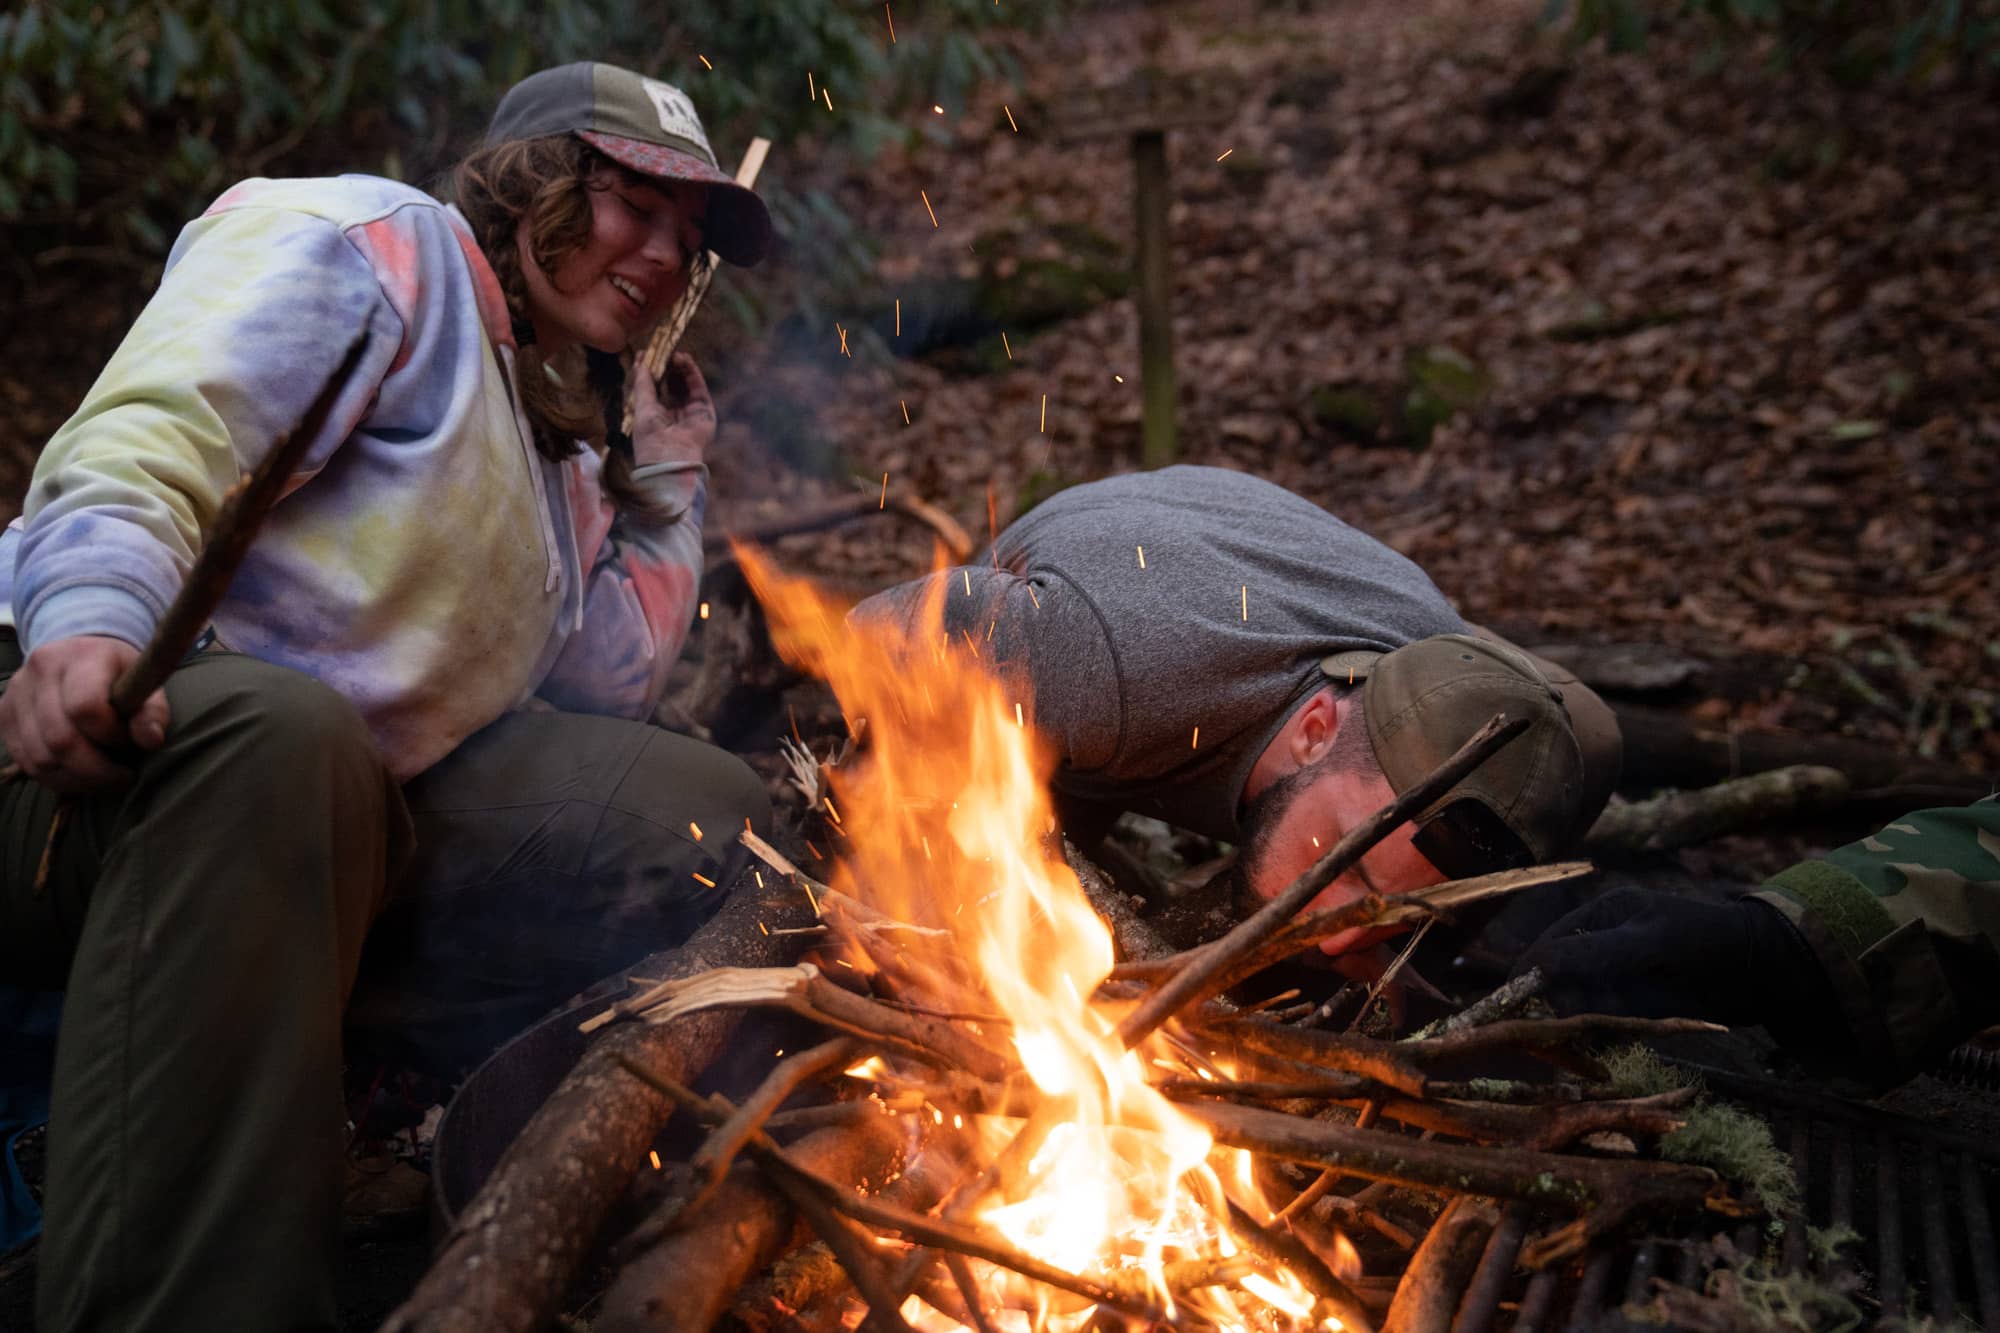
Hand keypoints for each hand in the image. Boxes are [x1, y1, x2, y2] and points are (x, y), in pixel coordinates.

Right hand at [0, 635, 169, 792]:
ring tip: (104, 779)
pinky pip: (25, 761)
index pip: (86, 707)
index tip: (131, 743)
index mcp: (80, 657)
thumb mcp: (143, 681)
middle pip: (60, 739)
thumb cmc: (117, 672)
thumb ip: (153, 711)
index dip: (111, 735)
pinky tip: (80, 776)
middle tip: (123, 777)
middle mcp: (39, 673)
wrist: (77, 652)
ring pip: (39, 758)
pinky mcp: (3, 715)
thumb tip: (151, 740)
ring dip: (76, 779)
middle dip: (96, 770)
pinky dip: (55, 778)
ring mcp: (15, 694)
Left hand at [629, 352, 715, 465]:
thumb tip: (640, 362)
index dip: (652, 370)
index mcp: (657, 414)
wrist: (670, 458)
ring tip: (674, 354)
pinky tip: (684, 360)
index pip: (655, 387)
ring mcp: (690, 410)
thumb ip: (643, 384)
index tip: (646, 354)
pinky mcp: (704, 410)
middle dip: (667, 366)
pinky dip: (692, 372)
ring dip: (680, 366)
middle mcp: (674, 411)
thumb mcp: (642, 407)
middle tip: (662, 349)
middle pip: (672, 382)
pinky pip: (698, 387)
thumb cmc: (651, 439)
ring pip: (686, 382)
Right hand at [1516, 887, 1831, 1036]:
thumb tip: (1534, 966)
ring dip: (1579, 1029)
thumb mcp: (1650, 941)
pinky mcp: (1635, 1009)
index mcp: (1599, 917)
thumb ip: (1595, 953)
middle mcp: (1601, 947)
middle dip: (1554, 1010)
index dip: (1528, 978)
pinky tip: (1606, 1052)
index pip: (1546, 949)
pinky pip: (1603, 1027)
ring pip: (1578, 1009)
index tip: (1513, 1009)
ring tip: (1592, 1046)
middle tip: (1560, 1035)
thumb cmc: (1708, 941)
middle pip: (1557, 984)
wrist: (1764, 971)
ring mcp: (1618, 980)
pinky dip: (1601, 1040)